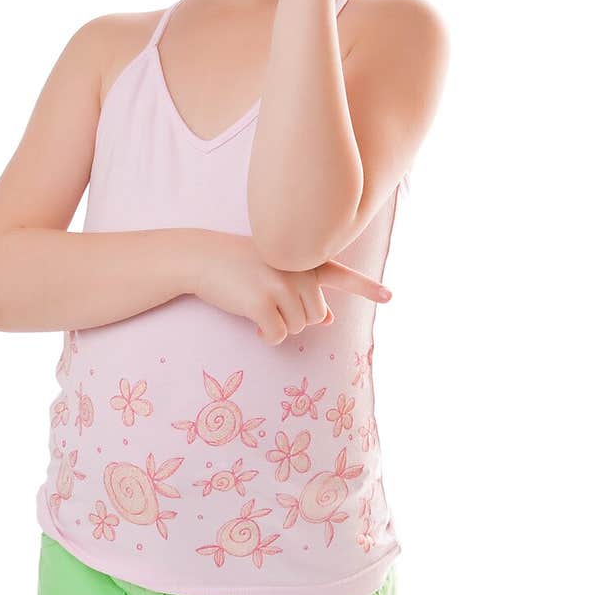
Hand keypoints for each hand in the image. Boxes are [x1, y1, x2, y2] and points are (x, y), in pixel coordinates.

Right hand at [188, 232, 391, 346]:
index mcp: (305, 261)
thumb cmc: (242, 266)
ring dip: (278, 326)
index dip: (367, 288)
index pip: (342, 276)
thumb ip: (305, 293)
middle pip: (316, 316)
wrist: (204, 257)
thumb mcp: (277, 272)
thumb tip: (329, 321)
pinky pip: (277, 337)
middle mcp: (298, 271)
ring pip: (298, 328)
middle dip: (294, 318)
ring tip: (258, 305)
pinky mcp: (262, 302)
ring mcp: (281, 286)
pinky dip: (265, 336)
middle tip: (270, 302)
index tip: (389, 297)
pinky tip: (251, 321)